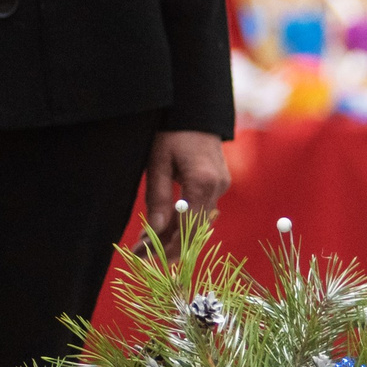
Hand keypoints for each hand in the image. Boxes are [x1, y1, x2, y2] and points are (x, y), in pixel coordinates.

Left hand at [143, 130, 230, 250]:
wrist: (194, 110)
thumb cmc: (170, 131)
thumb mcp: (157, 162)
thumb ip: (158, 196)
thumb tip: (155, 230)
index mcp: (203, 182)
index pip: (188, 226)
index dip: (169, 244)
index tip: (147, 255)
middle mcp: (218, 187)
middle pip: (195, 228)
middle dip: (171, 244)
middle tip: (144, 256)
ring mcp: (222, 185)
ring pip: (199, 221)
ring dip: (177, 234)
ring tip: (150, 246)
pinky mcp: (219, 183)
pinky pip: (203, 209)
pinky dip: (185, 221)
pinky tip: (167, 229)